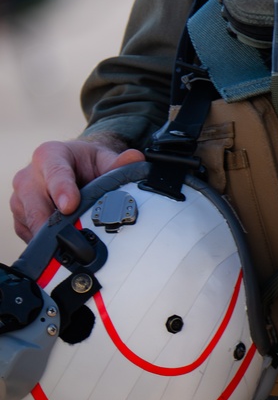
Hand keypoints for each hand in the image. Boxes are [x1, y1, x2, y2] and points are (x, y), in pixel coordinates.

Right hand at [10, 138, 144, 241]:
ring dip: (53, 236)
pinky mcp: (20, 219)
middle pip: (36, 205)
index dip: (62, 190)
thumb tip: (135, 159)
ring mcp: (20, 199)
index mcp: (49, 155)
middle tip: (76, 239)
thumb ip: (117, 163)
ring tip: (78, 242)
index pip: (54, 173)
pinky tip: (66, 242)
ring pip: (32, 224)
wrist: (72, 169)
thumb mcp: (102, 159)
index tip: (70, 206)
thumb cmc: (85, 164)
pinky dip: (47, 243)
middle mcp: (28, 176)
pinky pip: (29, 236)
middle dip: (54, 224)